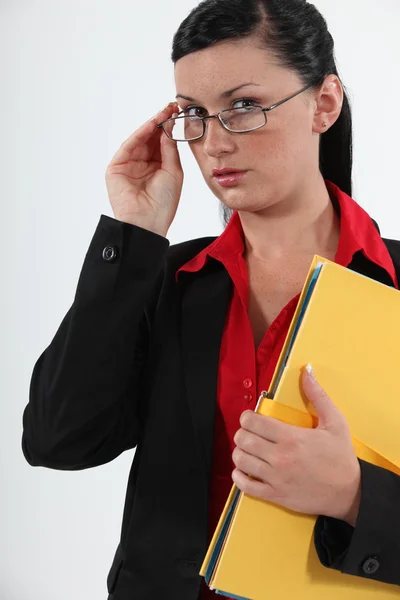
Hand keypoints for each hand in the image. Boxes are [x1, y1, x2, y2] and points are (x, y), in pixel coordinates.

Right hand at [105, 101, 183, 236]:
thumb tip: (169, 128)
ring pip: (139, 140)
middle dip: (161, 122)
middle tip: (172, 107)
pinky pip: (129, 146)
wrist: (148, 222)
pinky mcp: (116, 168)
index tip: (178, 113)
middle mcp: (141, 165)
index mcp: (156, 169)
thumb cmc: (163, 204)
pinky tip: (152, 124)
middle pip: (150, 139)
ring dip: (152, 125)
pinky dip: (140, 134)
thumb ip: (169, 150)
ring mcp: (128, 166)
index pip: (161, 143)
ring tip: (164, 113)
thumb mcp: (173, 172)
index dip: (168, 128)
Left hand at [232, 365, 360, 525]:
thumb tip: (306, 372)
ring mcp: (276, 478)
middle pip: (243, 440)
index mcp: (291, 437)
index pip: (253, 422)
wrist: (350, 493)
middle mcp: (280, 457)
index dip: (247, 417)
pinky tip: (243, 470)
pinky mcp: (275, 496)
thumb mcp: (335, 422)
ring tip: (246, 449)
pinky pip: (246, 486)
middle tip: (248, 433)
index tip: (250, 418)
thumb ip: (318, 396)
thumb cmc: (342, 457)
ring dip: (239, 452)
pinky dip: (239, 477)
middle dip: (242, 433)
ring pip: (241, 461)